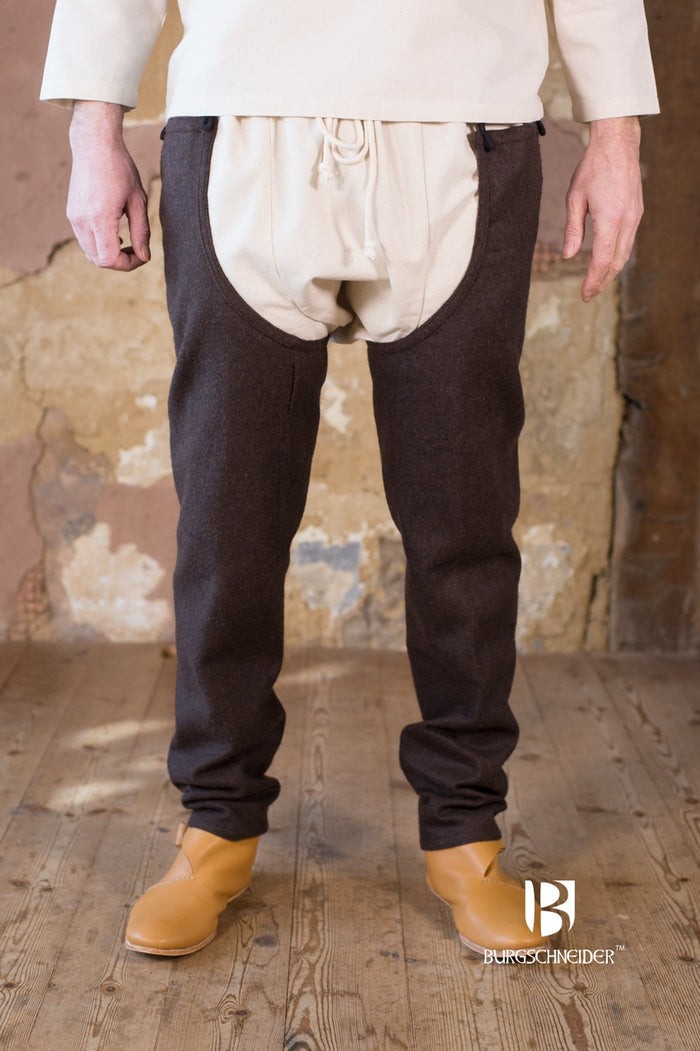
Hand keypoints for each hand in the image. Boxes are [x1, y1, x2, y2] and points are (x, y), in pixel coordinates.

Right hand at [67, 101, 150, 271]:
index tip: (142, 255)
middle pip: (98, 260)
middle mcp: (82, 221)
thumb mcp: (138, 200)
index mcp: (99, 218)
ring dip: (109, 254)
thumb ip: (141, 231)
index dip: (128, 264)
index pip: (109, 259)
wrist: (94, 145)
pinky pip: (85, 241)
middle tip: (137, 251)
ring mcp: (73, 218)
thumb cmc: (120, 168)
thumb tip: (145, 256)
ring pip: (90, 253)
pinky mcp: (71, 214)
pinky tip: (114, 232)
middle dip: (120, 262)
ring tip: (126, 241)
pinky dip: (100, 244)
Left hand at [562, 116, 642, 301]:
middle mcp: (627, 220)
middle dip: (603, 281)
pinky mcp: (637, 212)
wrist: (618, 144)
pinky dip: (618, 256)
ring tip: (597, 282)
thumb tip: (567, 255)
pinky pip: (628, 241)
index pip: (602, 259)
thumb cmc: (593, 168)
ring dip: (612, 271)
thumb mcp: (575, 198)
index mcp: (610, 218)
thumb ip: (572, 229)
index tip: (584, 294)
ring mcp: (635, 216)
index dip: (593, 280)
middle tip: (589, 294)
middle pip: (617, 262)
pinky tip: (608, 261)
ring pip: (625, 253)